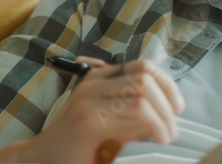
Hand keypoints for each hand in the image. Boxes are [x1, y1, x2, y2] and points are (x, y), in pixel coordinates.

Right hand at [0, 56, 185, 163]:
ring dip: (163, 118)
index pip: (143, 66)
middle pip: (145, 79)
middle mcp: (93, 85)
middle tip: (174, 126)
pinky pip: (133, 116)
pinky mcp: (89, 123)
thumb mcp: (107, 117)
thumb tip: (168, 111)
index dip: (167, 83)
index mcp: (98, 78)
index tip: (178, 106)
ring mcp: (89, 102)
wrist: (44, 157)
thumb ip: (131, 109)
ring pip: (142, 97)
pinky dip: (154, 127)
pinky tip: (158, 138)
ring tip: (167, 135)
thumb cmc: (78, 140)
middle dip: (168, 102)